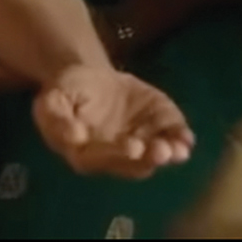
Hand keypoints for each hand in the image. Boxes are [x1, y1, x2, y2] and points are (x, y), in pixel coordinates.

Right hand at [32, 64, 195, 179]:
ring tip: (179, 150)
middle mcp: (112, 156)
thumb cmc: (69, 89)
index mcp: (83, 152)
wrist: (93, 77)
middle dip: (148, 157)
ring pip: (152, 157)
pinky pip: (169, 137)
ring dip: (168, 154)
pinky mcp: (155, 129)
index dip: (116, 154)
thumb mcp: (53, 98)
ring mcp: (137, 145)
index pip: (98, 158)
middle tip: (162, 151)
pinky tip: (188, 139)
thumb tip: (74, 137)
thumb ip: (56, 117)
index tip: (133, 147)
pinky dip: (180, 139)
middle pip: (130, 164)